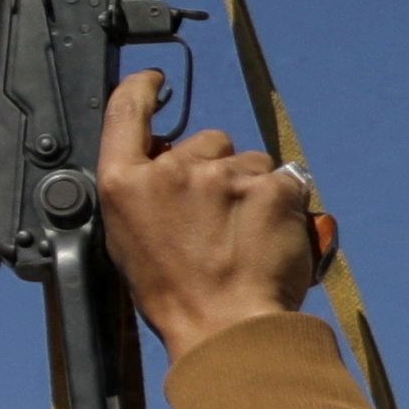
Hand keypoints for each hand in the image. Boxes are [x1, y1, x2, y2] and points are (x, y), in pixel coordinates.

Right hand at [89, 67, 324, 351]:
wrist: (225, 327)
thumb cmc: (175, 295)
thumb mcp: (128, 241)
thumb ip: (142, 194)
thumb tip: (163, 168)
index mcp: (124, 185)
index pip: (126, 112)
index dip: (142, 89)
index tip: (153, 81)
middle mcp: (170, 170)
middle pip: (204, 141)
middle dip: (215, 168)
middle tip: (216, 218)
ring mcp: (222, 175)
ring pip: (248, 161)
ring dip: (251, 188)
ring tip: (245, 235)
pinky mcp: (270, 185)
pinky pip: (284, 179)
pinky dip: (283, 203)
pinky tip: (270, 235)